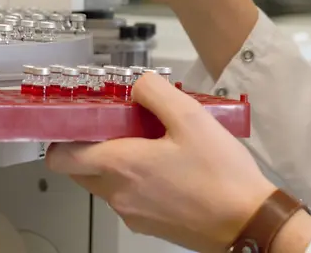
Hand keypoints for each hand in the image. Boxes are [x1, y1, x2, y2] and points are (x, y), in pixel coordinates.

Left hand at [45, 73, 276, 252]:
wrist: (248, 223)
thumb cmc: (220, 173)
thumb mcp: (190, 117)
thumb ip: (155, 92)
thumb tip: (137, 85)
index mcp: (120, 167)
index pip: (62, 157)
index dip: (64, 134)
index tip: (85, 116)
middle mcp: (118, 196)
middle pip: (83, 169)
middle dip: (93, 144)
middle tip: (124, 121)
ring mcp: (134, 214)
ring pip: (107, 182)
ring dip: (118, 160)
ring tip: (155, 138)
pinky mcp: (152, 226)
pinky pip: (130, 196)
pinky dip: (138, 177)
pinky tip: (170, 162)